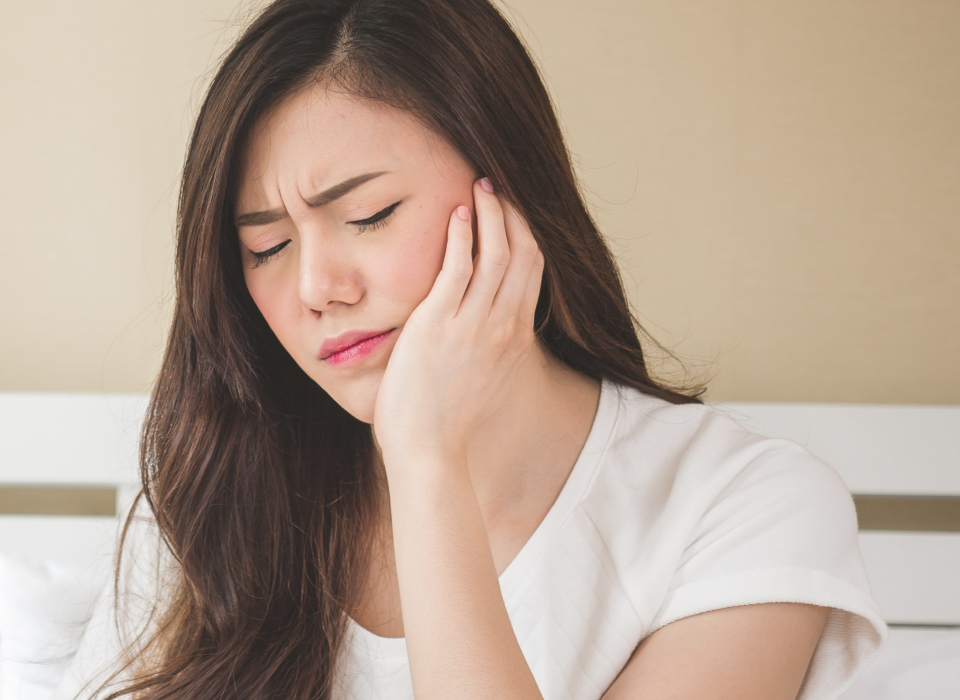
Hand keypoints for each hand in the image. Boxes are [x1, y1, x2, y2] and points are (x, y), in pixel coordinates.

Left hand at [372, 177, 544, 468]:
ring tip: (478, 186)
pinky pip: (457, 268)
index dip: (526, 234)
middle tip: (498, 186)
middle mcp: (503, 325)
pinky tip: (455, 213)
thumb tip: (488, 329)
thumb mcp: (487, 379)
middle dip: (513, 213)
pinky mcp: (439, 324)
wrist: (430, 449)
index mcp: (516, 337)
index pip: (533, 270)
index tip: (514, 211)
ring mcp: (473, 323)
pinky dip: (461, 236)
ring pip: (495, 253)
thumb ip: (493, 347)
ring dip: (490, 213)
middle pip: (522, 253)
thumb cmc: (449, 420)